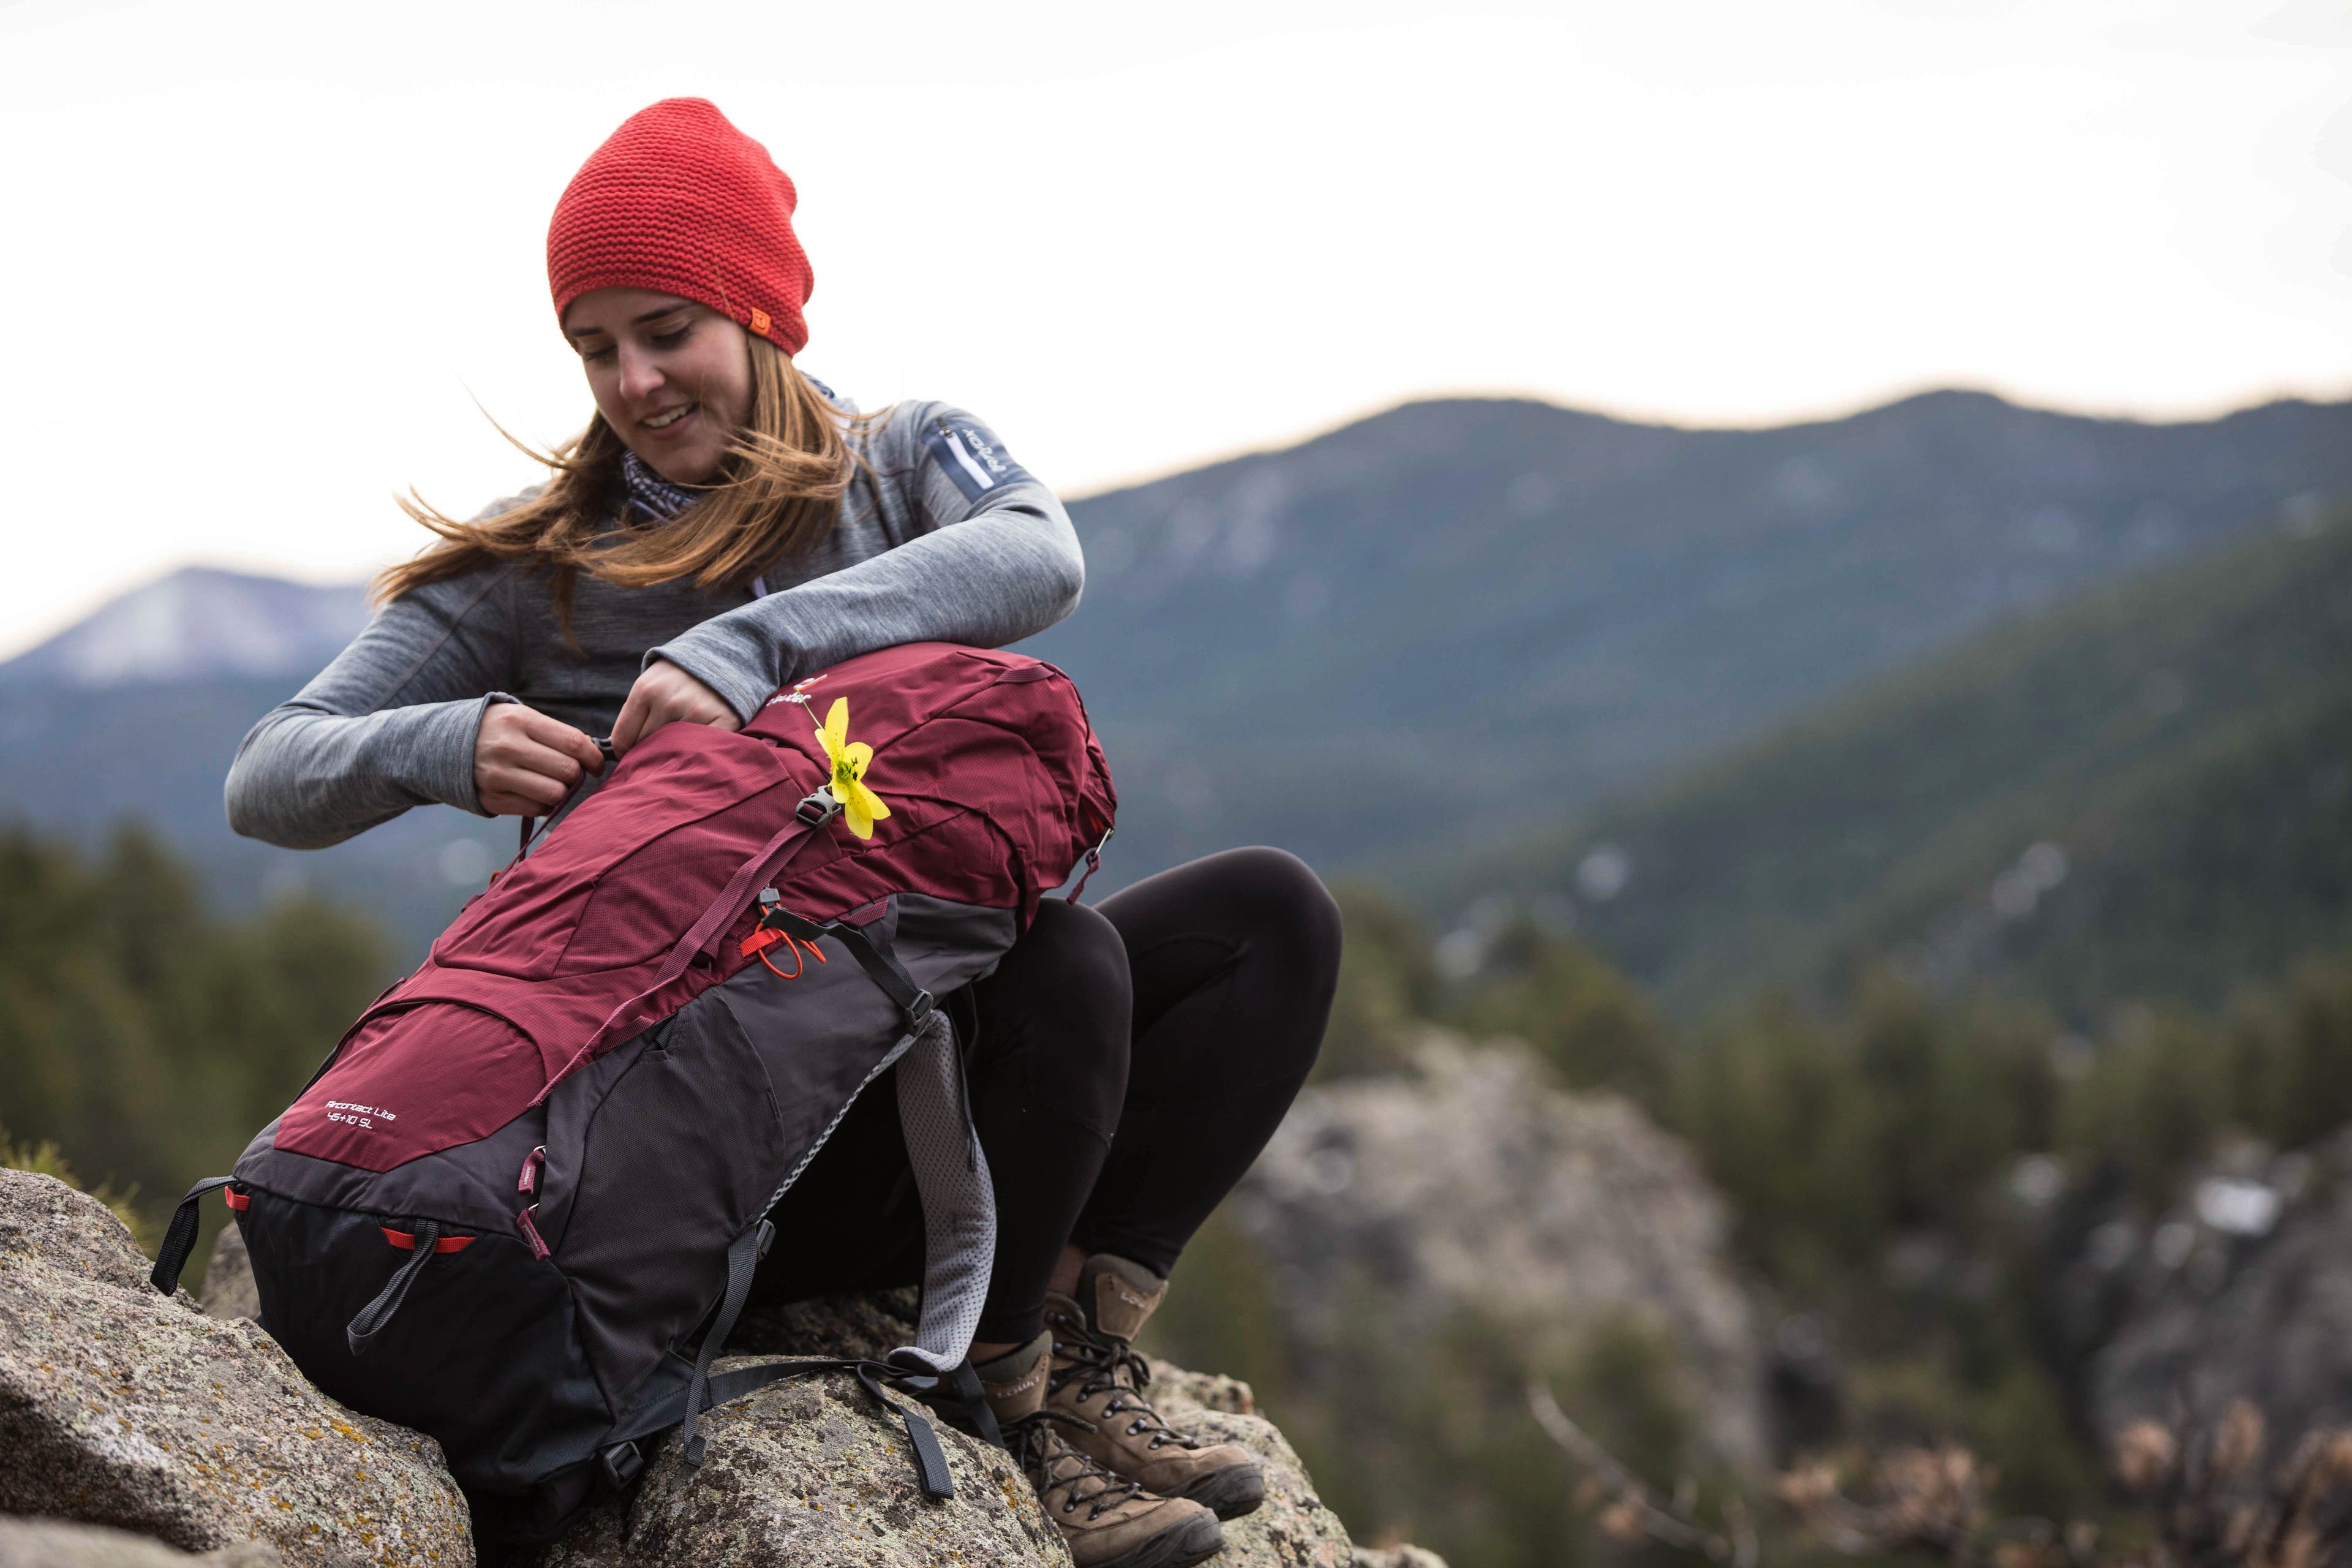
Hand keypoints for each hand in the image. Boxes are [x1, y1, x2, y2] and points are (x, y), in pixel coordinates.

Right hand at [474, 703, 604, 816]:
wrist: (444, 745)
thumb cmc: (498, 730)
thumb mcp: (522, 717)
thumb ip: (556, 733)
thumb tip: (591, 754)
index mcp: (521, 721)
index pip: (574, 743)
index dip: (594, 757)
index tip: (596, 764)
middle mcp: (508, 748)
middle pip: (567, 771)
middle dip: (577, 775)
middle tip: (572, 773)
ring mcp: (498, 776)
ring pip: (554, 794)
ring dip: (561, 792)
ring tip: (552, 783)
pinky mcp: (492, 799)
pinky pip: (536, 809)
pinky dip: (543, 805)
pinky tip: (535, 793)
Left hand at [611, 660, 741, 757]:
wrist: (725, 657)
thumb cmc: (681, 678)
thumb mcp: (652, 683)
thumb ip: (636, 713)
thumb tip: (621, 752)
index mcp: (645, 689)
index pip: (622, 738)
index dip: (625, 751)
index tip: (632, 754)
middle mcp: (668, 700)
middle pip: (646, 746)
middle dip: (650, 749)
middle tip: (662, 745)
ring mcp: (695, 711)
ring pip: (671, 751)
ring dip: (674, 751)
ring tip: (682, 741)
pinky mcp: (721, 720)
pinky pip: (699, 750)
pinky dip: (698, 751)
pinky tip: (700, 742)